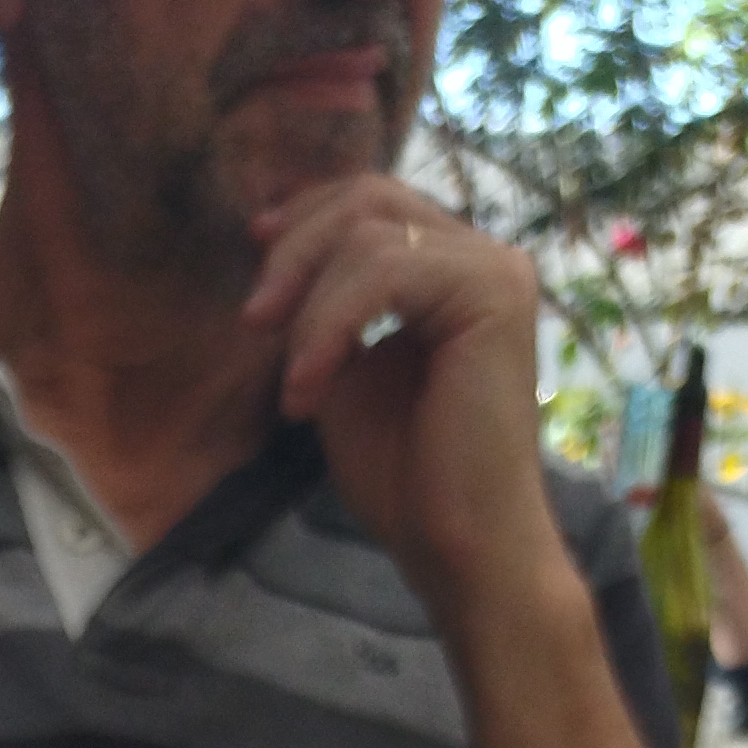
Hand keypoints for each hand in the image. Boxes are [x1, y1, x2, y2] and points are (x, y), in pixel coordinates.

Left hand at [240, 178, 561, 631]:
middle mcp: (483, 257)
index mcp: (451, 271)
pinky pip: (385, 271)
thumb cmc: (406, 480)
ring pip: (370, 234)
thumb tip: (278, 252)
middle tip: (253, 320)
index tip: (256, 249)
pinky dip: (331, 326)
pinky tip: (309, 391)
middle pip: (370, 199)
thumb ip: (325, 312)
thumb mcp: (345, 376)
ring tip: (293, 388)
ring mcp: (494, 270)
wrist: (459, 548)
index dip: (308, 217)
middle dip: (296, 250)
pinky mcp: (494, 293)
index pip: (374, 204)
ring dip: (309, 306)